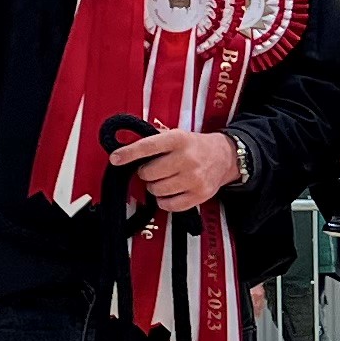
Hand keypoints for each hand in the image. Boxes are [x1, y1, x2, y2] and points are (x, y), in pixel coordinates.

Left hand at [109, 126, 243, 213]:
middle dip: (146, 173)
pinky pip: (168, 205)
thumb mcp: (176, 135)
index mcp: (178, 140)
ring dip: (155, 187)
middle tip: (154, 169)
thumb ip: (152, 140)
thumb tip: (125, 148)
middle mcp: (187, 158)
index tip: (115, 158)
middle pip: (149, 174)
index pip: (148, 146)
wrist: (224, 157)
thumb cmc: (194, 146)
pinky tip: (170, 191)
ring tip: (164, 179)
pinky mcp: (199, 195)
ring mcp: (194, 178)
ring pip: (156, 190)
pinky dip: (164, 201)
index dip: (129, 153)